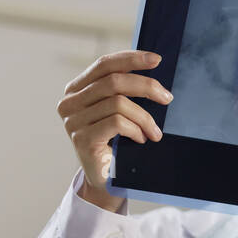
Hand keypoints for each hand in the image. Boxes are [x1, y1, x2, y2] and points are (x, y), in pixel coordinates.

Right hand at [57, 50, 172, 208]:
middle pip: (114, 81)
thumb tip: (153, 64)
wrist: (107, 179)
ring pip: (118, 103)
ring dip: (144, 117)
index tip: (157, 59)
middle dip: (146, 86)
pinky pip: (117, 123)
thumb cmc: (117, 141)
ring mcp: (73, 122)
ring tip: (154, 131)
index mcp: (76, 89)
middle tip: (167, 98)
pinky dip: (136, 129)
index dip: (131, 58)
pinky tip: (141, 139)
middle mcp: (69, 103)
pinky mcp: (81, 139)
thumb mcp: (119, 110)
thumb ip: (124, 90)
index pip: (104, 64)